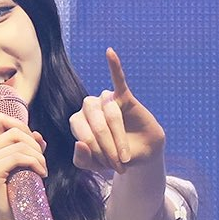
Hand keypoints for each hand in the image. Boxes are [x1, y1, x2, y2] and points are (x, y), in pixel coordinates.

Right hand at [0, 112, 46, 219]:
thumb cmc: (15, 194)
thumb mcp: (22, 165)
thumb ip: (28, 147)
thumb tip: (38, 134)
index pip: (1, 120)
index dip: (22, 126)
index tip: (33, 144)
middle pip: (13, 130)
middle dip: (34, 143)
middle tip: (41, 161)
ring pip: (18, 144)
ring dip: (37, 155)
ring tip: (42, 169)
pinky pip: (18, 157)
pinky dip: (35, 162)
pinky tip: (40, 173)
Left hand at [73, 48, 171, 219]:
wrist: (140, 155)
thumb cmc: (114, 158)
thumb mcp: (95, 165)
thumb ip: (82, 159)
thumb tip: (79, 142)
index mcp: (78, 122)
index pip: (81, 133)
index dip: (95, 151)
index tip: (108, 167)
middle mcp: (88, 108)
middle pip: (95, 124)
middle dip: (107, 147)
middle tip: (118, 163)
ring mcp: (106, 101)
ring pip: (110, 114)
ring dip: (118, 137)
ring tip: (125, 156)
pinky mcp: (123, 96)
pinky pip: (118, 80)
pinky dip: (114, 66)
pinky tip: (110, 53)